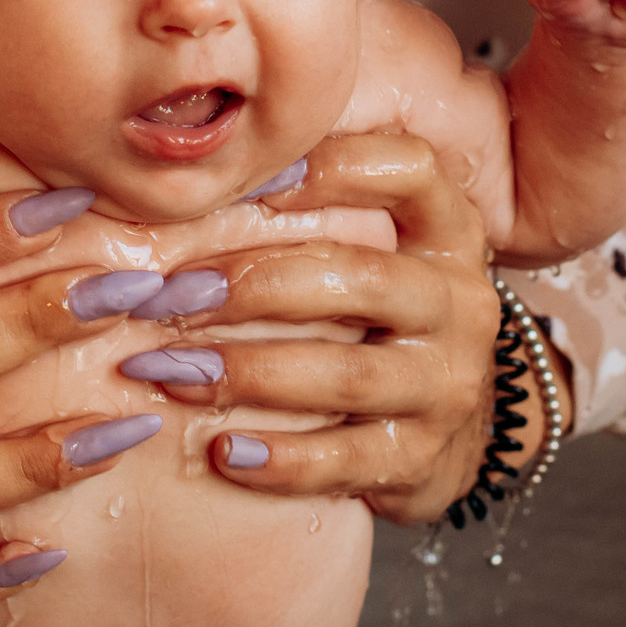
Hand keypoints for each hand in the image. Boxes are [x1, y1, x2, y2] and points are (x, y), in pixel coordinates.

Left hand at [118, 133, 506, 524]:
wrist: (438, 432)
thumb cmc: (372, 319)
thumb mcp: (370, 248)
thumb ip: (305, 203)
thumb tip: (182, 166)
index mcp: (444, 232)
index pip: (409, 171)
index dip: (333, 167)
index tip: (249, 181)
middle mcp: (458, 302)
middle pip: (363, 278)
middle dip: (254, 284)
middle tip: (167, 295)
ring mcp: (448, 384)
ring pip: (348, 375)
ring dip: (249, 372)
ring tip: (170, 371)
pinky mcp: (423, 458)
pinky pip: (347, 460)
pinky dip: (281, 460)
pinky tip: (223, 453)